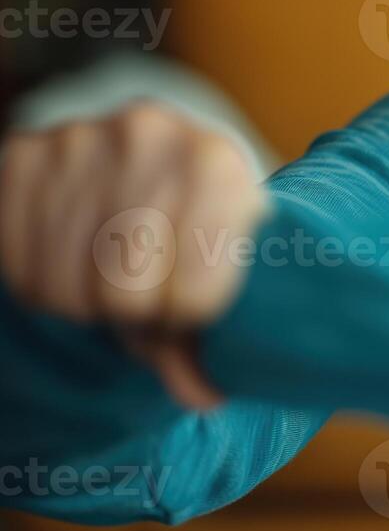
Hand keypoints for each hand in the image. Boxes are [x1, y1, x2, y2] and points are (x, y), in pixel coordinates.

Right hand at [0, 102, 267, 409]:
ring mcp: (80, 138)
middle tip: (144, 301)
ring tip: (109, 277)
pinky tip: (73, 258)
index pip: (193, 299)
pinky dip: (39, 280)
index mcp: (217, 161)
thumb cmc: (203, 226)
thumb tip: (202, 396)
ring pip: (63, 288)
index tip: (189, 312)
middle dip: (133, 318)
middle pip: (123, 295)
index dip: (186, 326)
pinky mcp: (22, 155)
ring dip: (83, 305)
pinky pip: (17, 265)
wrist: (161, 165)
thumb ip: (208, 335)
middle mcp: (150, 134)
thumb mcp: (225, 265)